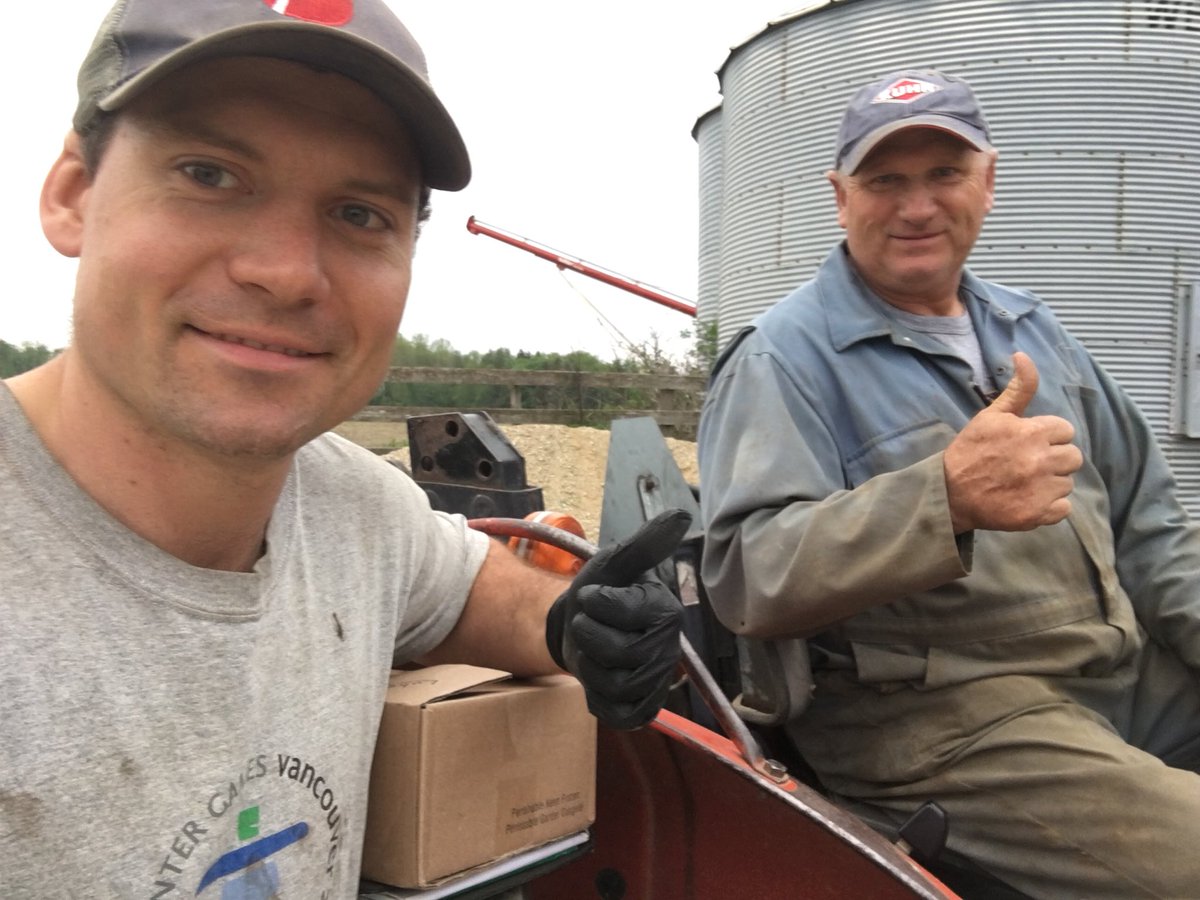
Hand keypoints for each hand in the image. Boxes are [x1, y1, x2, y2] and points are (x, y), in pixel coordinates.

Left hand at [545, 509, 689, 729]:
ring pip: (613, 685)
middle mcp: (669, 650)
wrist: (579, 627)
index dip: (595, 603)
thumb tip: (680, 516)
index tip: (593, 595)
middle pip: (618, 654)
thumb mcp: (613, 563)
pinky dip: (597, 698)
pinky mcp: (642, 709)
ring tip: (594, 650)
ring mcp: (657, 683)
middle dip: (589, 635)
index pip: (622, 611)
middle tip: (589, 624)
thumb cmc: (599, 592)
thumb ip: (644, 544)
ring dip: (589, 666)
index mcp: (666, 612)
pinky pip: (616, 714)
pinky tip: (599, 678)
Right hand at [944, 352, 1082, 532]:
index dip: (1048, 436)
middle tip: (1028, 464)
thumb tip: (1023, 355)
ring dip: (1050, 483)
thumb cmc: (970, 451)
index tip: (1028, 444)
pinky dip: (1049, 506)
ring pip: (1067, 482)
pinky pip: (1063, 508)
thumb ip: (1018, 388)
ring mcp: (1041, 489)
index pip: (1065, 431)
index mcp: (1032, 432)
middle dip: (1053, 459)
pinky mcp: (1038, 514)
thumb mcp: (991, 415)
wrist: (949, 493)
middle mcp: (1041, 460)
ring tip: (1024, 482)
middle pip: (1073, 457)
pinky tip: (1028, 499)